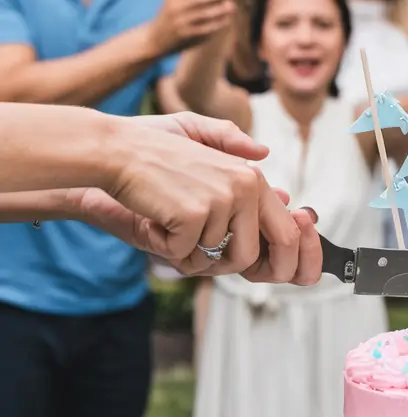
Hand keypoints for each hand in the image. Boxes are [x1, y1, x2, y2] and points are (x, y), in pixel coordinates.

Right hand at [95, 114, 321, 283]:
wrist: (116, 150)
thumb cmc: (155, 153)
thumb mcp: (205, 149)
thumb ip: (240, 159)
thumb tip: (279, 181)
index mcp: (252, 178)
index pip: (282, 233)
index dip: (265, 261)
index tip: (236, 265)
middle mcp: (245, 187)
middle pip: (247, 256)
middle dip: (217, 266)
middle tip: (188, 253)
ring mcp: (222, 200)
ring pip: (210, 258)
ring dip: (182, 250)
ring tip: (165, 218)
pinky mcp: (194, 213)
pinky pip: (182, 253)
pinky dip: (161, 245)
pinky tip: (152, 217)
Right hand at [149, 0, 235, 53]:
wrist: (156, 40)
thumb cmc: (170, 14)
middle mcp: (175, 8)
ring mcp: (181, 23)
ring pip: (204, 15)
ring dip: (220, 10)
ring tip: (231, 6)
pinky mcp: (188, 36)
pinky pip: (205, 30)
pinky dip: (217, 24)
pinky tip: (226, 20)